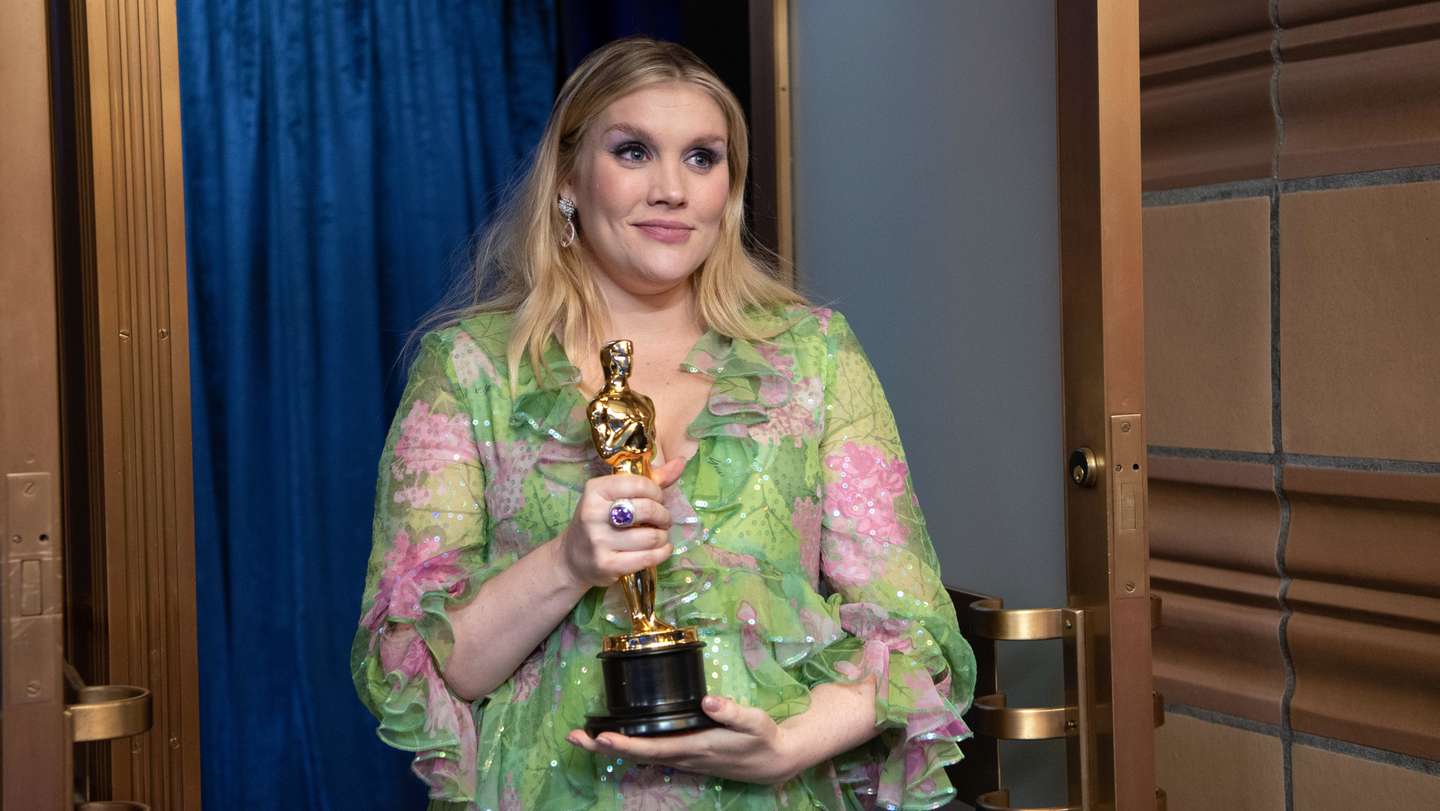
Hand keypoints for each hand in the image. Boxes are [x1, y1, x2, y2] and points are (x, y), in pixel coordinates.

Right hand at [557, 457, 686, 588]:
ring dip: (664, 536)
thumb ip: (649, 479)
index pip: (639, 484)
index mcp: (595, 490)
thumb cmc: (600, 521)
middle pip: (647, 510)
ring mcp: (599, 541)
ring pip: (650, 537)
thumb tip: (680, 462)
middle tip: (663, 520)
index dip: (656, 492)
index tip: (658, 499)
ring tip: (660, 535)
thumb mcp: (615, 496)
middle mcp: (593, 513)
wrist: (573, 558)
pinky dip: (663, 553)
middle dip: (664, 515)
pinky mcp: (607, 565)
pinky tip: (662, 549)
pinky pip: (647, 558)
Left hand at [565, 696, 800, 784]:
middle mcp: (684, 757)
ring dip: (611, 748)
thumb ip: (732, 711)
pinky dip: (627, 746)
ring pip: (640, 755)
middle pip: (637, 755)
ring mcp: (683, 759)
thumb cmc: (763, 739)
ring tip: (583, 736)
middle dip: (604, 747)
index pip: (654, 748)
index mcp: (696, 747)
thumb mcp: (754, 722)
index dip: (626, 744)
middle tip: (573, 736)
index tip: (602, 737)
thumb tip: (708, 699)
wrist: (774, 761)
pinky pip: (649, 753)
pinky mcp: (685, 755)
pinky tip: (614, 738)